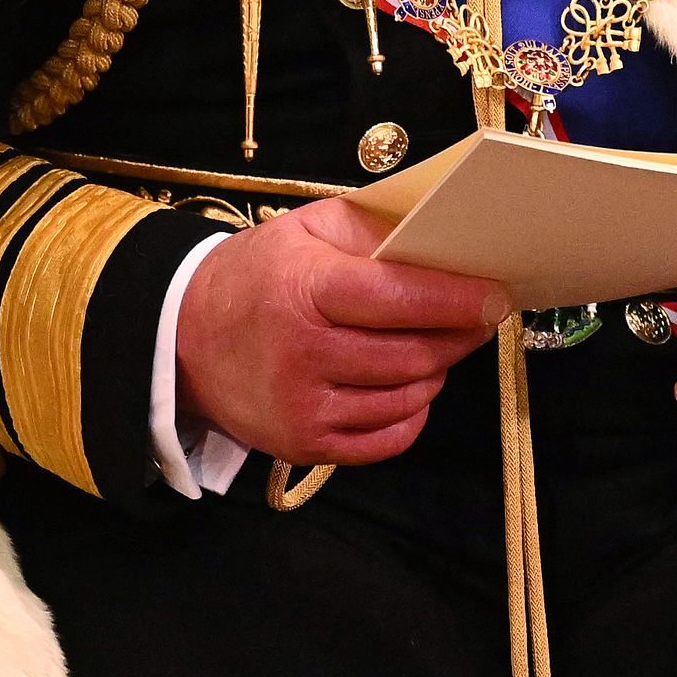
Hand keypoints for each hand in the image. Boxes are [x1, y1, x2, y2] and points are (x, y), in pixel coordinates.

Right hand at [174, 195, 509, 467]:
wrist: (181, 340)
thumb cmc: (256, 277)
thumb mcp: (305, 231)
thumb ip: (372, 230)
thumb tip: (442, 242)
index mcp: (303, 290)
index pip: (396, 297)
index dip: (454, 298)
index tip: (496, 296)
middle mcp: (301, 354)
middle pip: (410, 353)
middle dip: (458, 336)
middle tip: (479, 319)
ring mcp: (302, 407)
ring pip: (406, 398)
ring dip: (435, 372)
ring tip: (437, 347)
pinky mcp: (303, 447)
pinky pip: (385, 440)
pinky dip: (412, 414)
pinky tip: (410, 387)